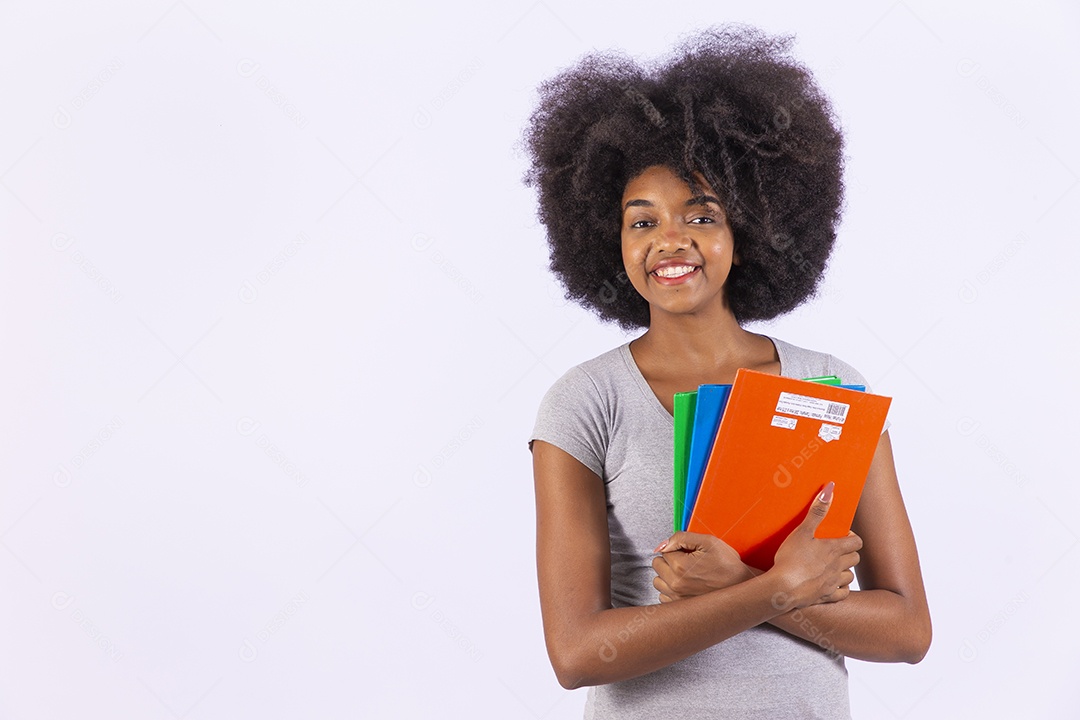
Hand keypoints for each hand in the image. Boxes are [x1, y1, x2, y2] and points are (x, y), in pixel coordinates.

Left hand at [651, 532, 755, 602]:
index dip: (676, 549)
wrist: (741, 587)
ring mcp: (677, 598)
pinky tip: (684, 586)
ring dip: (667, 576)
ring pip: (658, 581)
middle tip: (686, 562)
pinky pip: (663, 597)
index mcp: (680, 566)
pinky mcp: (680, 607)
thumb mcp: (708, 542)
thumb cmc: (728, 565)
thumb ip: (681, 538)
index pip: (663, 551)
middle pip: (657, 565)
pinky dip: (670, 590)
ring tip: (685, 574)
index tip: (688, 553)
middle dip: (669, 561)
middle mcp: (675, 584)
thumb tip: (662, 544)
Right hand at [768, 482, 862, 609]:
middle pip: (855, 558)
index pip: (856, 542)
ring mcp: (833, 583)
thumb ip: (817, 511)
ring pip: (850, 576)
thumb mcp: (802, 531)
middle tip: (835, 550)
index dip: (851, 537)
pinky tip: (832, 584)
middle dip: (849, 553)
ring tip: (833, 567)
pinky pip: (842, 594)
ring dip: (845, 570)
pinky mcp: (826, 597)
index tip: (840, 535)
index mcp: (834, 549)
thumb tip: (830, 489)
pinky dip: (840, 589)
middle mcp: (838, 566)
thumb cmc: (791, 558)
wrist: (783, 588)